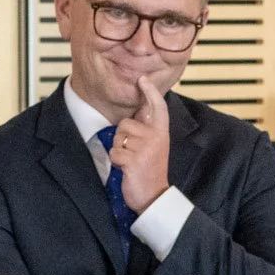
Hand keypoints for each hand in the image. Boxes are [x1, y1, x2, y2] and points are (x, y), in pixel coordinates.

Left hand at [109, 76, 171, 213]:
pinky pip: (114, 153)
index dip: (150, 91)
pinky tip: (127, 170)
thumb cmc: (150, 171)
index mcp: (161, 132)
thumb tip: (139, 110)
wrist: (154, 196)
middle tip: (133, 154)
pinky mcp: (133, 160)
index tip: (143, 79)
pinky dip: (116, 162)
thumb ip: (147, 129)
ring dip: (119, 151)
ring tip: (131, 162)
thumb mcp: (154, 146)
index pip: (157, 107)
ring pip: (117, 138)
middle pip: (124, 124)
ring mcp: (145, 148)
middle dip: (122, 138)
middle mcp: (155, 137)